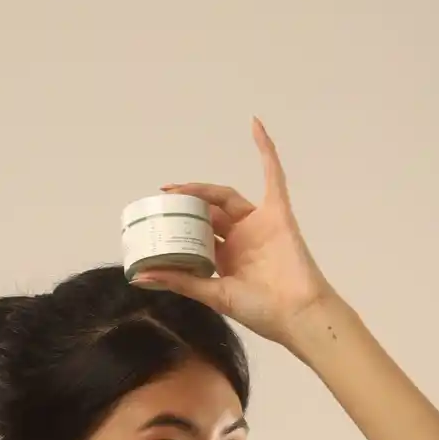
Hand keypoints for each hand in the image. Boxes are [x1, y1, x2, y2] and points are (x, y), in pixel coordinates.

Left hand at [130, 118, 337, 346]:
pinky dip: (266, 151)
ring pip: (226, 198)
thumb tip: (142, 276)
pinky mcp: (278, 213)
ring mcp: (259, 224)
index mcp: (228, 260)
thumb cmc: (261, 310)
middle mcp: (241, 239)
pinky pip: (273, 175)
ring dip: (203, 192)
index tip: (156, 223)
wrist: (296, 313)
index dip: (179, 228)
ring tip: (176, 190)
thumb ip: (182, 282)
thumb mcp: (214, 295)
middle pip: (209, 214)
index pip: (199, 236)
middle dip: (186, 208)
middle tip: (162, 203)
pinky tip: (255, 125)